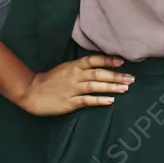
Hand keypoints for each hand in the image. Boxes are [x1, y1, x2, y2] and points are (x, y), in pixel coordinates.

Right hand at [17, 54, 132, 115]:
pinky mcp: (69, 102)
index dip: (108, 60)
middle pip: (98, 74)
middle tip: (131, 78)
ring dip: (111, 87)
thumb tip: (100, 67)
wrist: (32, 91)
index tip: (121, 61)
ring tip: (125, 88)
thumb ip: (81, 68)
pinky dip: (99, 100)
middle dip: (116, 76)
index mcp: (73, 66)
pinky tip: (110, 101)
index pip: (93, 60)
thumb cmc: (50, 80)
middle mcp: (74, 76)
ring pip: (95, 86)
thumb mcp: (65, 68)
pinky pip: (87, 100)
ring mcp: (72, 89)